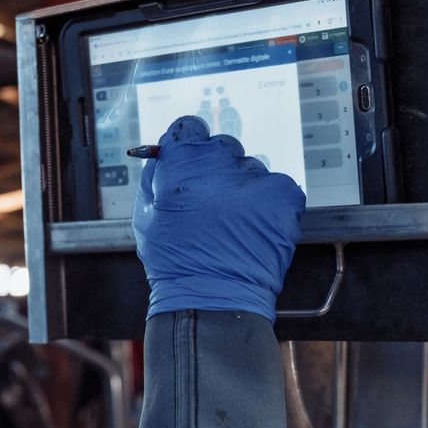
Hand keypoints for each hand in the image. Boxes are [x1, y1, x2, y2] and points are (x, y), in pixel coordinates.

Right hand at [133, 115, 305, 320]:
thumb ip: (153, 178)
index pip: (189, 128)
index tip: (190, 162)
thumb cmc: (175, 263)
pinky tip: (254, 229)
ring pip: (250, 170)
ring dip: (243, 189)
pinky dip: (269, 205)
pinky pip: (276, 188)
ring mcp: (253, 179)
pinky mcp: (282, 195)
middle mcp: (218, 163)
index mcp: (181, 163)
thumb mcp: (145, 217)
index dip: (188, 147)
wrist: (212, 299)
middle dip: (216, 169)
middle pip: (221, 147)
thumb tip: (163, 154)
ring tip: (234, 224)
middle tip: (212, 203)